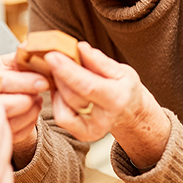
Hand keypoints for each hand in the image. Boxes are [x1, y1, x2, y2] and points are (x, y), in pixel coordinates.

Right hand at [0, 53, 49, 166]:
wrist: (10, 94)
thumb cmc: (14, 75)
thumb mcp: (16, 61)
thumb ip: (23, 54)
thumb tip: (29, 44)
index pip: (1, 81)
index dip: (25, 82)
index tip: (44, 82)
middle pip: (5, 105)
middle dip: (28, 100)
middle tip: (40, 94)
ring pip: (11, 122)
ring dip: (31, 112)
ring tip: (36, 100)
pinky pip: (16, 134)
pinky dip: (29, 123)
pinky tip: (32, 111)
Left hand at [45, 41, 170, 167]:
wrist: (131, 113)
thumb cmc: (124, 88)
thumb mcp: (120, 71)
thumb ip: (99, 61)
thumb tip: (81, 48)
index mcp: (117, 99)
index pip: (87, 86)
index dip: (67, 71)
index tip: (51, 56)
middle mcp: (105, 119)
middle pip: (72, 95)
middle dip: (59, 74)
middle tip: (52, 57)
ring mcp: (93, 130)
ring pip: (64, 105)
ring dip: (57, 85)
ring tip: (60, 71)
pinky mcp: (82, 134)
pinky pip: (61, 116)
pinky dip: (58, 100)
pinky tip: (62, 89)